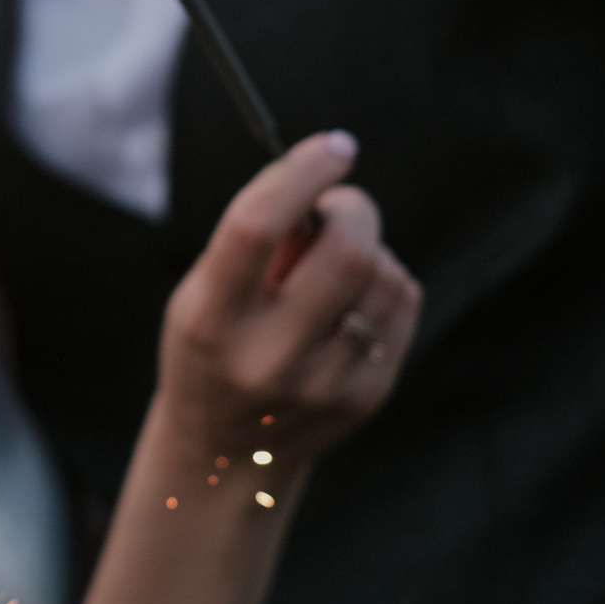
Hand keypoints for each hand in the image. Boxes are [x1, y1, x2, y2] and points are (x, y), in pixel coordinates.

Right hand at [159, 132, 420, 472]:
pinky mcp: (366, 396)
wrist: (225, 457)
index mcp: (210, 320)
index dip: (302, 172)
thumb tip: (322, 184)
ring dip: (368, 248)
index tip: (334, 146)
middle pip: (346, 250)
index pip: (258, 225)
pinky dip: (384, 282)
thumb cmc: (212, 349)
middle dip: (352, 208)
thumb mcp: (202, 294)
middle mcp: (267, 356)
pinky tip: (352, 301)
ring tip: (334, 267)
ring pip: (384, 273)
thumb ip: (256, 239)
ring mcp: (323, 384)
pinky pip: (402, 303)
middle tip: (336, 207)